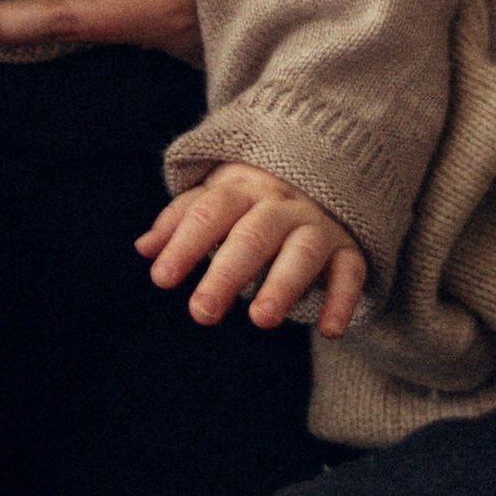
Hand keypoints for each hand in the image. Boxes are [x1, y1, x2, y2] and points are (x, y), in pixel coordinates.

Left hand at [138, 163, 367, 340]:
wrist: (325, 164)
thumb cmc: (254, 196)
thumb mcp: (216, 196)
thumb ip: (181, 220)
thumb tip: (144, 249)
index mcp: (242, 190)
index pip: (210, 212)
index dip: (185, 244)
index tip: (161, 278)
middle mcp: (281, 205)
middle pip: (254, 234)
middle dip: (227, 273)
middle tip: (202, 312)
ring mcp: (317, 224)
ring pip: (303, 250)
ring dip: (284, 284)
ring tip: (261, 319)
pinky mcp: (348, 246)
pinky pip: (350, 270)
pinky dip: (343, 298)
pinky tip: (329, 330)